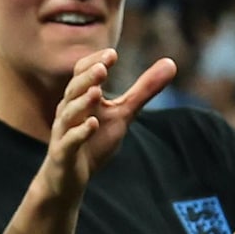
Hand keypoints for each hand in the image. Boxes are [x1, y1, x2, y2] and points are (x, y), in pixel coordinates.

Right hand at [38, 49, 177, 198]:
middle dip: (88, 78)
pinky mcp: (63, 154)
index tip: (112, 54)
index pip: (82, 73)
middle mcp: (69, 111)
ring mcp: (63, 132)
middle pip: (74, 89)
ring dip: (82, 102)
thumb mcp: (123, 114)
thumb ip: (144, 90)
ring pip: (69, 113)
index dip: (94, 62)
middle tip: (103, 67)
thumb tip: (171, 63)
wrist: (69, 179)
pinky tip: (92, 124)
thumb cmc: (94, 142)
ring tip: (97, 92)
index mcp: (81, 98)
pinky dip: (79, 132)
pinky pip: (69, 141)